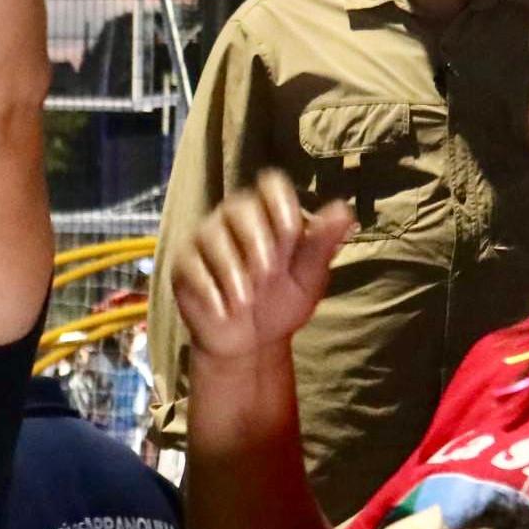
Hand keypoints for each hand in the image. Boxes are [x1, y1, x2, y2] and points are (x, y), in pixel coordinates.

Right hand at [166, 171, 353, 364]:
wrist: (251, 343)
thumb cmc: (281, 302)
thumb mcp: (308, 277)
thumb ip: (322, 245)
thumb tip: (343, 210)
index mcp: (269, 215)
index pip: (271, 185)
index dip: (280, 202)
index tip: (292, 231)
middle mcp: (233, 219)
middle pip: (239, 206)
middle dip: (256, 239)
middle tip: (269, 273)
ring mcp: (204, 240)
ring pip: (212, 237)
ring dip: (232, 270)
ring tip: (247, 301)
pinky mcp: (184, 265)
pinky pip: (192, 267)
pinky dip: (210, 290)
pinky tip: (225, 311)